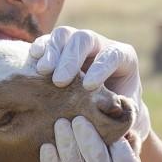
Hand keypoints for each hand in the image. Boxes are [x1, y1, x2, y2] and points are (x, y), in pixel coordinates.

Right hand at [30, 27, 150, 141]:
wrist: (102, 109)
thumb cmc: (118, 113)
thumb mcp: (128, 115)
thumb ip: (128, 117)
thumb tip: (125, 126)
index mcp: (123, 58)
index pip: (113, 55)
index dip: (101, 68)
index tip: (89, 86)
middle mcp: (99, 46)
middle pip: (85, 39)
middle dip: (71, 59)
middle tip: (60, 81)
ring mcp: (77, 45)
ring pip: (64, 35)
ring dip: (52, 51)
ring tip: (43, 71)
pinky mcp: (58, 48)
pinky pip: (47, 40)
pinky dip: (40, 48)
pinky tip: (33, 60)